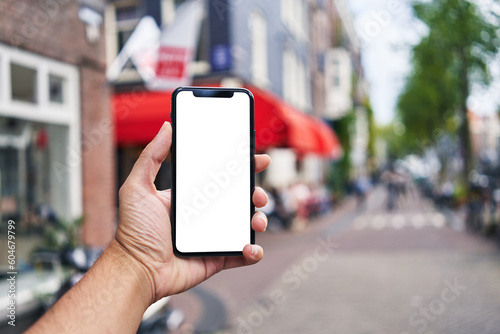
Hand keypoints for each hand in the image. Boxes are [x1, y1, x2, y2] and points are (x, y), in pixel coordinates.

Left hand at [114, 122, 270, 302]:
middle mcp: (204, 215)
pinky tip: (250, 247)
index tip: (256, 160)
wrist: (137, 270)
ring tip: (256, 221)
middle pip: (238, 200)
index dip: (241, 169)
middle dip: (255, 194)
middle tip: (257, 194)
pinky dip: (253, 252)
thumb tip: (167, 127)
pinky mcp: (217, 258)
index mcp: (190, 197)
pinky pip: (242, 255)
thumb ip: (152, 157)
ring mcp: (212, 237)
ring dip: (257, 220)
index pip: (220, 178)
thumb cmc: (133, 231)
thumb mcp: (137, 187)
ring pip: (245, 225)